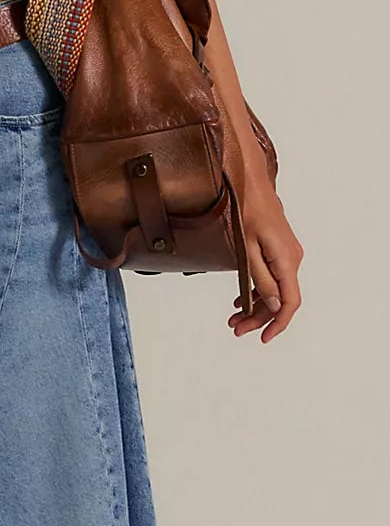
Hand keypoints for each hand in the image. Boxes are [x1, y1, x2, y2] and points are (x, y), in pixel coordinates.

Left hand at [228, 176, 303, 343]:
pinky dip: (257, 293)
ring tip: (234, 320)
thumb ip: (261, 279)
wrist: (251, 188)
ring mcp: (287, 256)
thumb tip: (273, 304)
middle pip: (279, 300)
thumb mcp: (247, 251)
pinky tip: (241, 302)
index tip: (263, 337)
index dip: (278, 323)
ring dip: (256, 308)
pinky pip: (273, 279)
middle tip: (236, 330)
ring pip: (275, 291)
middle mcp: (292, 260)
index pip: (289, 302)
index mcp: (286, 261)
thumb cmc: (247, 214)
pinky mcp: (280, 253)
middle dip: (258, 319)